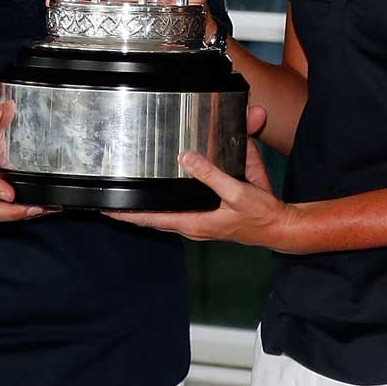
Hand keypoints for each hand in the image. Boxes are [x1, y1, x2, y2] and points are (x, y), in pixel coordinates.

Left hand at [107, 107, 300, 248]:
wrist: (280, 228)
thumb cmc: (261, 215)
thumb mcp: (238, 191)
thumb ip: (212, 175)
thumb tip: (187, 158)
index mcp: (195, 223)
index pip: (153, 220)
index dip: (128, 215)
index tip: (106, 210)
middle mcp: (193, 226)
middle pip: (153, 220)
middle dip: (131, 213)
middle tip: (108, 203)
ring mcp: (199, 225)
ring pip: (164, 218)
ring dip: (145, 212)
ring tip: (125, 202)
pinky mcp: (207, 220)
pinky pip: (178, 214)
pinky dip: (164, 209)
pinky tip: (160, 198)